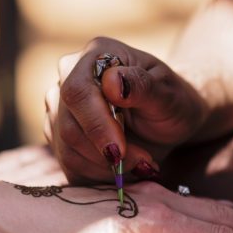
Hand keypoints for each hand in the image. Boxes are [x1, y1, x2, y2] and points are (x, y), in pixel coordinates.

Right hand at [44, 37, 208, 183]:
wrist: (168, 121)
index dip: (95, 125)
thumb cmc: (172, 102)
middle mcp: (69, 78)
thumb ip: (142, 86)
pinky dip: (99, 176)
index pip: (77, 92)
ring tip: (139, 164)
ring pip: (67, 150)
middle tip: (144, 162)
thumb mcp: (169, 95)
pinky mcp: (61, 138)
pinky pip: (70, 166)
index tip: (120, 151)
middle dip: (105, 154)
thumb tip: (112, 82)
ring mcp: (60, 109)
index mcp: (96, 56)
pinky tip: (123, 170)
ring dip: (105, 168)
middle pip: (68, 126)